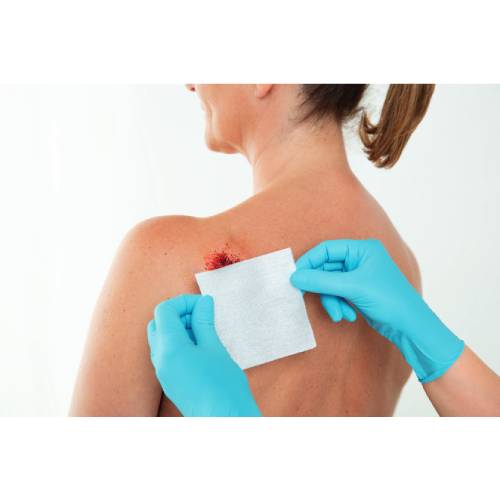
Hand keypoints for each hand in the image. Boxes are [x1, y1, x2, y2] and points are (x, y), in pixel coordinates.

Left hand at [147, 294, 260, 415]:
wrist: (225, 421)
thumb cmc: (223, 386)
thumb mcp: (215, 348)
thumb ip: (204, 322)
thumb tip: (203, 302)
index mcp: (170, 348)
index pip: (165, 311)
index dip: (184, 302)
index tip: (204, 305)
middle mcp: (160, 359)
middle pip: (158, 323)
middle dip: (179, 314)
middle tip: (203, 316)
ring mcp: (163, 372)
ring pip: (161, 338)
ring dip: (180, 328)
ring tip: (204, 332)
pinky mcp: (170, 381)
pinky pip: (166, 353)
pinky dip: (179, 342)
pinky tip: (201, 347)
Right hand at [290, 239, 463, 382]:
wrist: (410, 326)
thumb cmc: (389, 300)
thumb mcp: (352, 288)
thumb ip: (321, 280)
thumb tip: (295, 276)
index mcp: (362, 249)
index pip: (326, 249)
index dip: (309, 262)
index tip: (296, 277)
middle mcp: (360, 258)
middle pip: (326, 267)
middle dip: (322, 287)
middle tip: (308, 297)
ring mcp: (358, 275)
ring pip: (329, 283)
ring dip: (330, 300)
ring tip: (338, 314)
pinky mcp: (357, 290)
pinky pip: (336, 293)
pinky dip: (338, 305)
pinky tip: (347, 315)